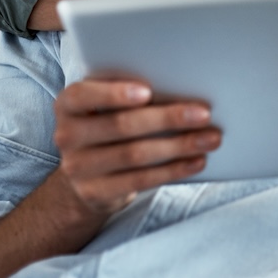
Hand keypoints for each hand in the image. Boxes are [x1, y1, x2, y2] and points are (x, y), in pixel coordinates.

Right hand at [52, 79, 220, 216]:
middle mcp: (67, 135)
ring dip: (179, 146)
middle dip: (168, 118)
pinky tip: (196, 161)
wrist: (87, 174)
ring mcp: (78, 167)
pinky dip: (173, 170)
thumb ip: (130, 94)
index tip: (148, 92)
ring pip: (135, 155)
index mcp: (68, 104)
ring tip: (210, 139)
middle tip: (204, 114)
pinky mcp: (95, 192)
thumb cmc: (108, 125)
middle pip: (121, 126)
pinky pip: (140, 180)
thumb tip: (184, 85)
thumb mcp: (107, 105)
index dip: (114, 94)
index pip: (83, 96)